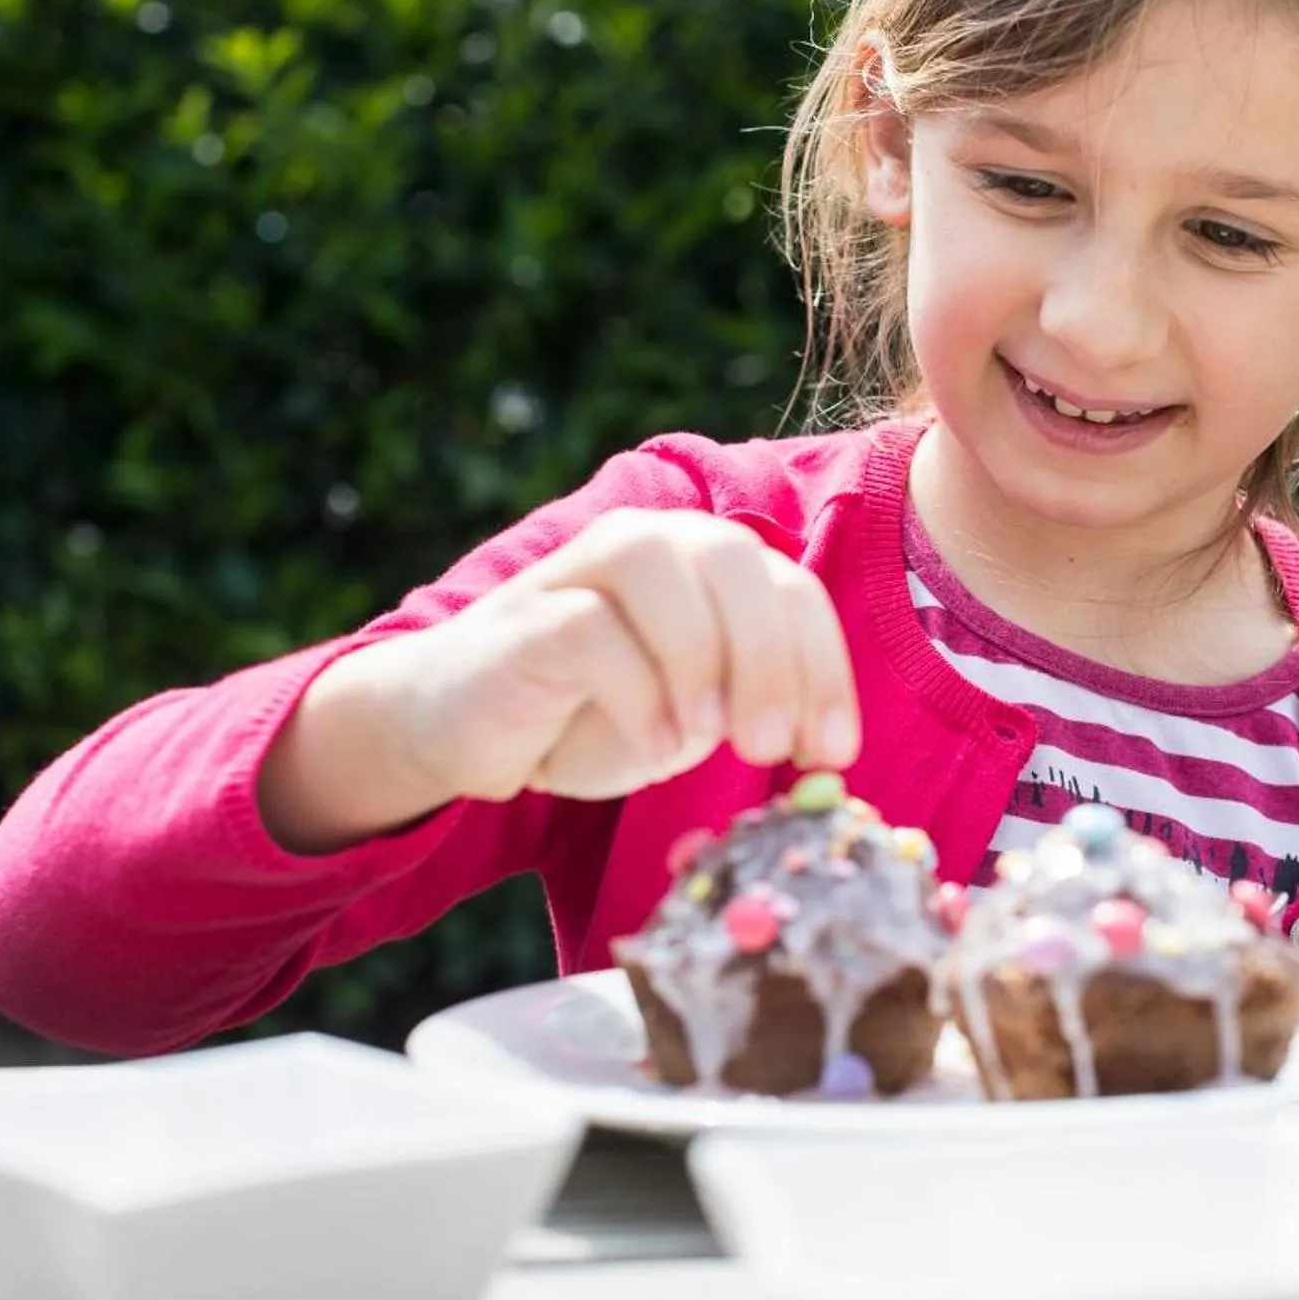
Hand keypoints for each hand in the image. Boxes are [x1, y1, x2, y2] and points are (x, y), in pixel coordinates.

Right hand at [394, 508, 860, 803]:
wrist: (465, 726)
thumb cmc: (596, 715)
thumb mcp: (697, 714)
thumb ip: (756, 707)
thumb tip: (831, 750)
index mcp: (709, 565)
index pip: (793, 592)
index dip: (825, 670)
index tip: (833, 754)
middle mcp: (653, 545)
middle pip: (736, 562)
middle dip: (772, 658)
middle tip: (773, 750)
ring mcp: (583, 570)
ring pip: (662, 567)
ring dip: (701, 654)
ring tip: (708, 738)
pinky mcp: (527, 616)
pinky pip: (589, 629)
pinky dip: (634, 690)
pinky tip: (654, 747)